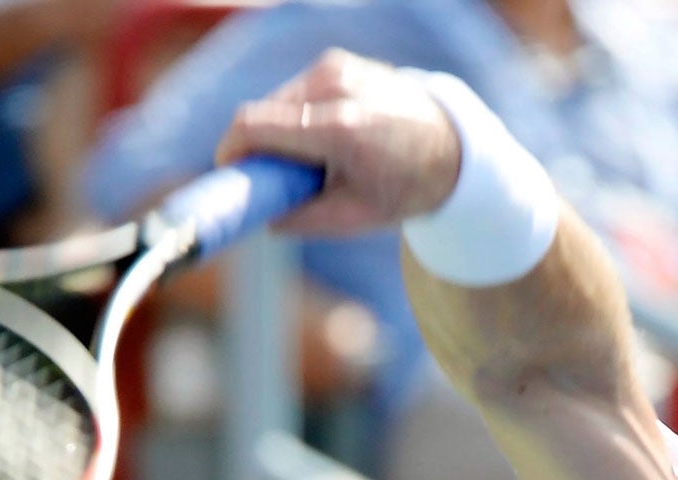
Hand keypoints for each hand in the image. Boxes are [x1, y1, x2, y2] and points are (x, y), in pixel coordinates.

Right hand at [214, 49, 461, 237]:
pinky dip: (296, 117)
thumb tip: (259, 217)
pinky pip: (296, 92)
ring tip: (308, 162)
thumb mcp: (355, 217)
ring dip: (277, 131)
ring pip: (277, 100)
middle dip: (256, 147)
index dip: (230, 150)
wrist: (452, 146)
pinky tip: (322, 139)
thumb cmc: (404, 186)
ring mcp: (338, 68)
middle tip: (270, 180)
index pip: (255, 125)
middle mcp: (337, 88)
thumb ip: (301, 220)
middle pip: (262, 113)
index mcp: (340, 129)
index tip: (226, 172)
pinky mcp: (338, 61)